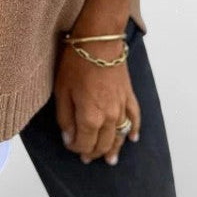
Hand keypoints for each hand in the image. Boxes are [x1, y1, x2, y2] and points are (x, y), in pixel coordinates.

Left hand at [54, 0, 140, 165]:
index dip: (74, 147)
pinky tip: (132, 138)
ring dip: (114, 149)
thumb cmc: (77, 60)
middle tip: (86, 158)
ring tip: (109, 159)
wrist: (99, 38)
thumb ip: (65, 118)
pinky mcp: (129, 95)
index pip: (83, 143)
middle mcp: (109, 117)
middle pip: (102, 144)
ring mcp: (122, 107)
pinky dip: (134, 130)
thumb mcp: (62, 90)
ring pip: (119, 136)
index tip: (68, 143)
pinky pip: (134, 118)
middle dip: (93, 152)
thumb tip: (69, 138)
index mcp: (90, 118)